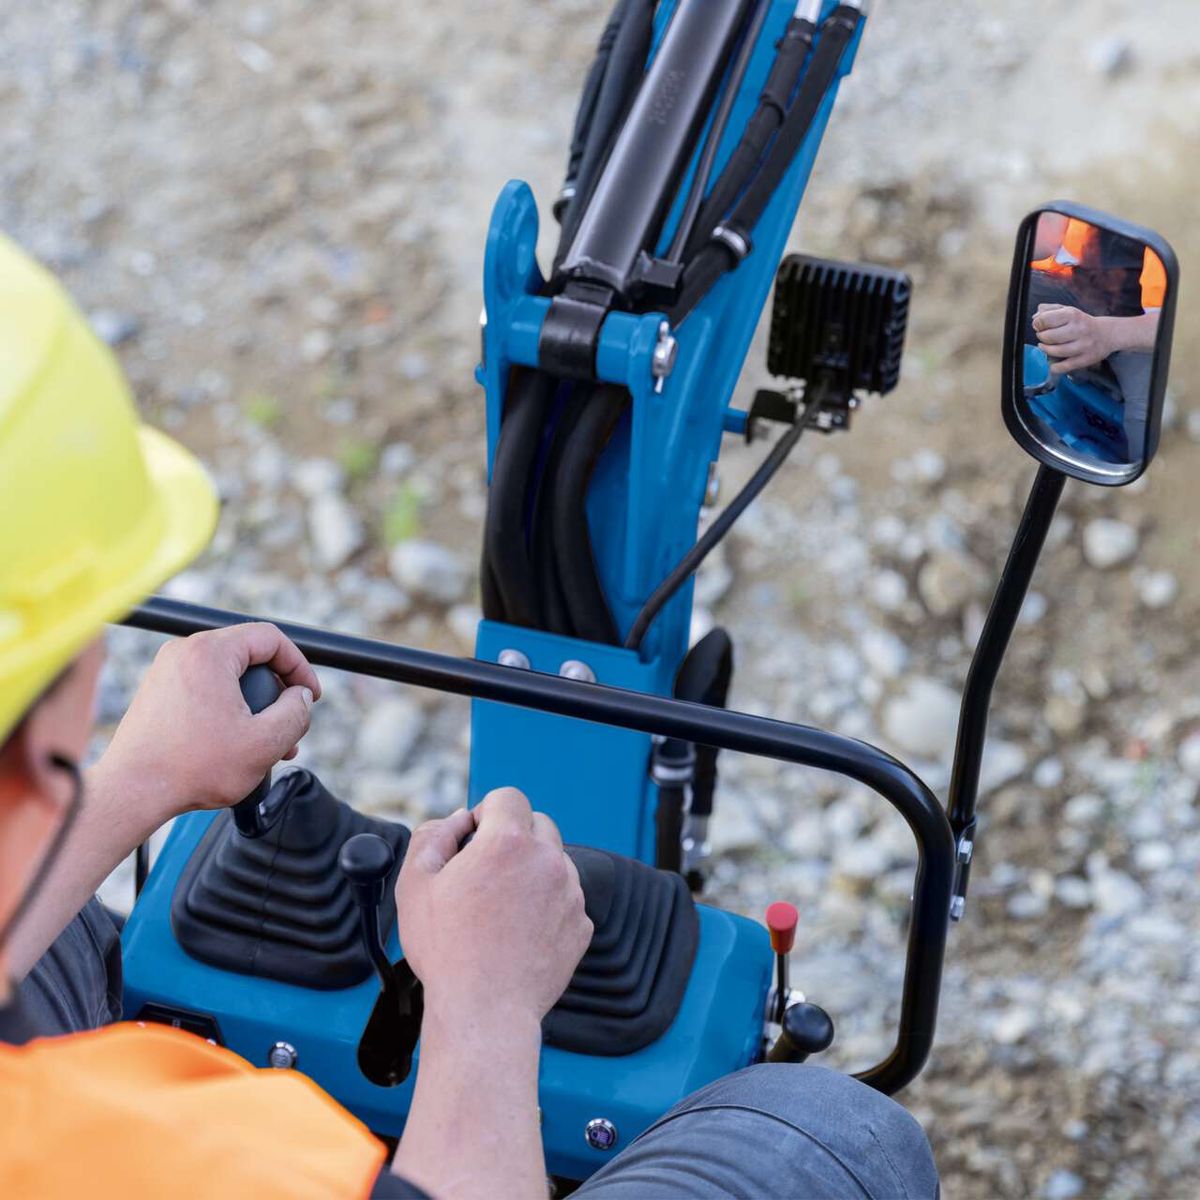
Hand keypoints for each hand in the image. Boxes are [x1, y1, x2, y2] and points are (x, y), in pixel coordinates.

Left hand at [98, 623, 320, 819]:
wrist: (132, 793)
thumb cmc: (191, 768)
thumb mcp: (265, 742)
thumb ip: (296, 713)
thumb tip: (302, 698)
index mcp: (209, 652)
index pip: (270, 638)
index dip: (299, 666)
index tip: (310, 695)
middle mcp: (184, 653)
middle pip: (249, 658)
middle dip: (276, 693)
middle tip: (290, 725)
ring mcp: (167, 672)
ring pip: (228, 678)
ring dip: (254, 706)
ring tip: (268, 744)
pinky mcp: (158, 693)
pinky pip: (206, 691)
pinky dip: (228, 711)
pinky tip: (238, 745)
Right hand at [396, 789, 591, 1029]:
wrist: (484, 1009)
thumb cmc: (447, 950)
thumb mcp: (415, 884)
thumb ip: (434, 836)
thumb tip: (457, 819)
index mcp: (507, 842)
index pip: (507, 797)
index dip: (486, 811)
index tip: (474, 837)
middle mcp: (546, 861)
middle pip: (537, 824)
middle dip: (512, 837)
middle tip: (486, 871)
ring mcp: (569, 892)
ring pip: (554, 861)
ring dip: (532, 871)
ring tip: (501, 907)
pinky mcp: (581, 924)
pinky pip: (566, 898)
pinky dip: (547, 905)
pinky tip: (520, 930)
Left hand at [1033, 304, 1113, 373]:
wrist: (1107, 334)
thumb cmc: (1082, 322)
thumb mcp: (1068, 310)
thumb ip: (1050, 310)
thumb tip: (1035, 316)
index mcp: (1073, 315)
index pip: (1045, 319)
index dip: (1037, 324)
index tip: (1038, 326)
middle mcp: (1079, 329)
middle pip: (1048, 336)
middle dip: (1041, 337)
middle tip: (1044, 336)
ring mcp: (1083, 346)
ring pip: (1055, 351)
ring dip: (1046, 350)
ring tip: (1046, 346)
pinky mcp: (1085, 359)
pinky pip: (1063, 367)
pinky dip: (1054, 367)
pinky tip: (1053, 361)